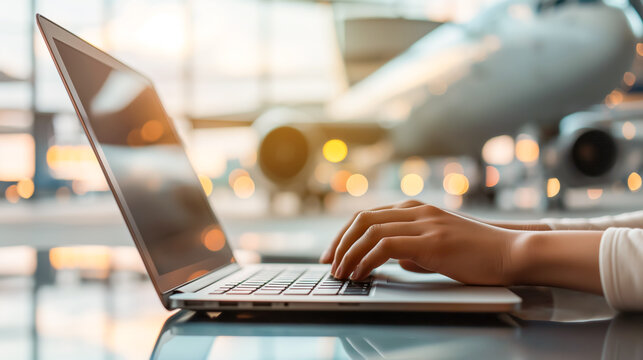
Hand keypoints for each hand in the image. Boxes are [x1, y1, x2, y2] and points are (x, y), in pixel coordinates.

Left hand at [321, 200, 518, 284]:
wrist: (511, 252)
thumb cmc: (477, 253)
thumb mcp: (439, 247)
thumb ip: (415, 249)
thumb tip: (396, 260)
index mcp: (415, 208)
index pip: (368, 215)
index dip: (345, 234)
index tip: (333, 254)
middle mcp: (416, 210)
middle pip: (362, 218)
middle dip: (340, 242)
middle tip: (329, 264)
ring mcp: (424, 223)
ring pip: (370, 230)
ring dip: (350, 253)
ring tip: (342, 273)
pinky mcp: (432, 241)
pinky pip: (387, 246)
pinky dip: (368, 260)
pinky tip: (361, 274)